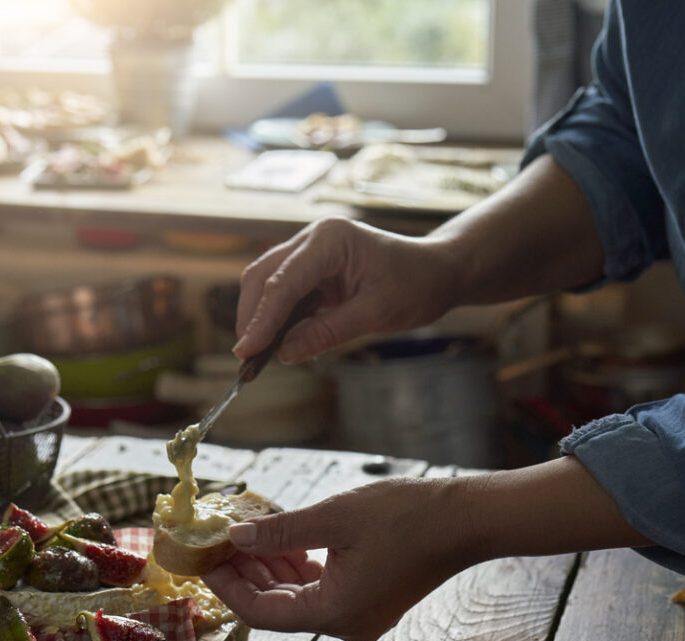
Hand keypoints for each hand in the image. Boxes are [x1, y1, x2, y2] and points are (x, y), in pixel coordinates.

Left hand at [202, 478, 477, 640]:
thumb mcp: (333, 518)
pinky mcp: (368, 599)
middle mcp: (344, 624)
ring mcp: (358, 614)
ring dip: (269, 567)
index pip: (261, 612)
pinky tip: (281, 539)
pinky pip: (319, 590)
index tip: (205, 559)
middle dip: (245, 574)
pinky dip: (297, 567)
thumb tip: (235, 536)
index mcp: (334, 613)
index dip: (228, 586)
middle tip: (218, 542)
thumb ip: (279, 531)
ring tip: (246, 533)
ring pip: (297, 597)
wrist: (465, 520)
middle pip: (277, 606)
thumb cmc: (407, 517)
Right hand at [233, 217, 460, 363]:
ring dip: (261, 319)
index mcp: (330, 240)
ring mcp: (311, 252)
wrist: (438, 272)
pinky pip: (285, 294)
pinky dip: (278, 319)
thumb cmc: (416, 285)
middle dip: (252, 317)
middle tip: (246, 358)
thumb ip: (327, 332)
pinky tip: (278, 344)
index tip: (246, 351)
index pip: (283, 282)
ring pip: (268, 284)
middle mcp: (313, 239)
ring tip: (256, 356)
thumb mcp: (376, 314)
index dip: (262, 319)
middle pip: (264, 276)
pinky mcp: (314, 269)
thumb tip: (285, 354)